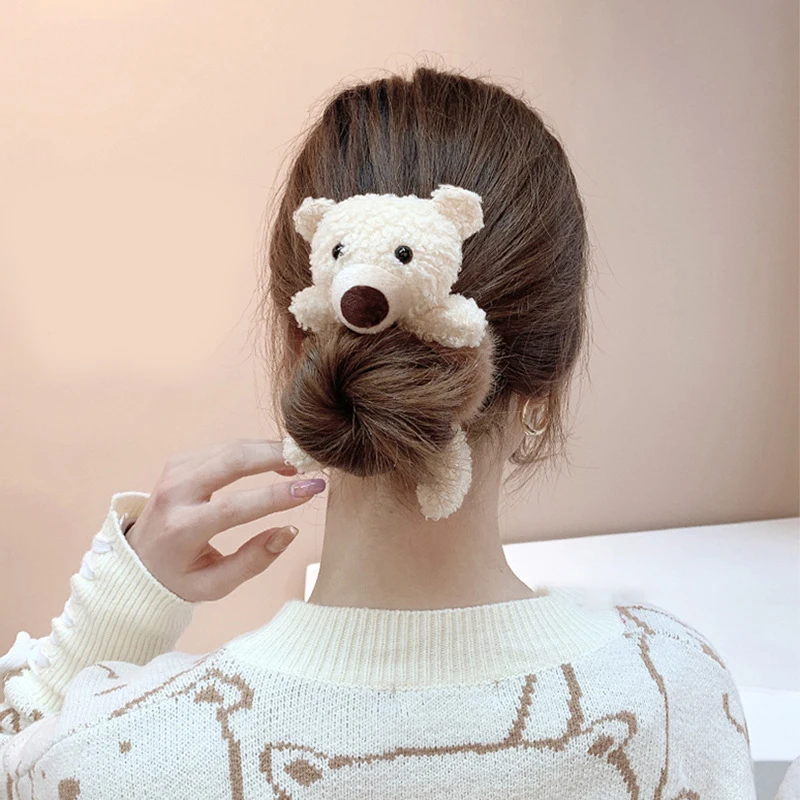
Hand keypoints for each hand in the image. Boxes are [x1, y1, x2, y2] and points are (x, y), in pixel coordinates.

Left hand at [125, 439, 325, 601]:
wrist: (136, 561)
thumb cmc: (179, 577)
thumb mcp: (215, 585)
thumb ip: (253, 561)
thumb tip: (290, 531)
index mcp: (181, 530)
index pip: (235, 507)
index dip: (276, 496)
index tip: (311, 488)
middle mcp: (174, 494)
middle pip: (232, 461)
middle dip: (276, 456)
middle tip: (309, 461)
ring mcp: (174, 472)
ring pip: (230, 448)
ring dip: (268, 450)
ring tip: (297, 464)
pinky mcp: (179, 461)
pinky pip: (223, 447)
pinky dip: (253, 450)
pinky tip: (273, 460)